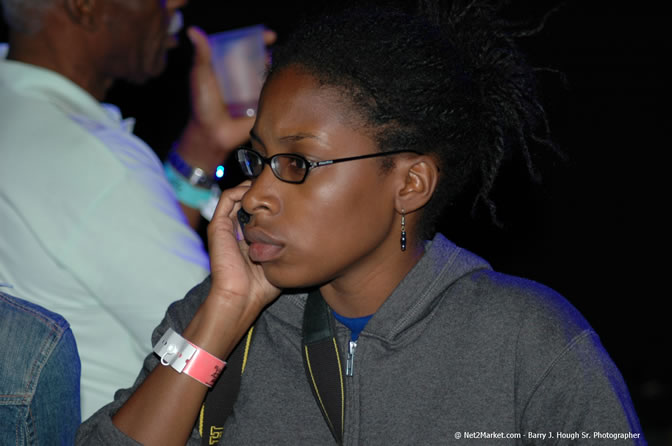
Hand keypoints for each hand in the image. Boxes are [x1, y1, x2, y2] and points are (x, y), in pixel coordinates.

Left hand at [176, 27, 276, 170]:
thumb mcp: (201, 76)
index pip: (246, 48)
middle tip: (279, 51)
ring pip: (271, 76)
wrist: (212, 133)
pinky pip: (275, 95)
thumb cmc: (202, 105)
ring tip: (285, 65)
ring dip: (279, 69)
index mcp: (229, 67)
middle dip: (272, 53)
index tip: (269, 36)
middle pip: (262, 60)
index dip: (258, 39)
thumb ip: (202, 55)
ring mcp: (255, 92)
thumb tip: (193, 30)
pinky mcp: (263, 106)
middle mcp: (244, 78)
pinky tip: (290, 82)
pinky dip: (283, 88)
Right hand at [206, 182, 279, 313]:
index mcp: (250, 237)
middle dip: (264, 189)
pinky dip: (240, 189)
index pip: (259, 211)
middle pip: (248, 200)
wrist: (241, 296)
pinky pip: (227, 198)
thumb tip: (308, 233)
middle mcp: (237, 229)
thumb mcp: (281, 260)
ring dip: (252, 185)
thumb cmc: (262, 286)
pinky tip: (256, 190)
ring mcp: (226, 226)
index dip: (271, 200)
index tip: (289, 193)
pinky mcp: (218, 225)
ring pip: (237, 195)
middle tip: (280, 182)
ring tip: (268, 182)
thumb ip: (288, 247)